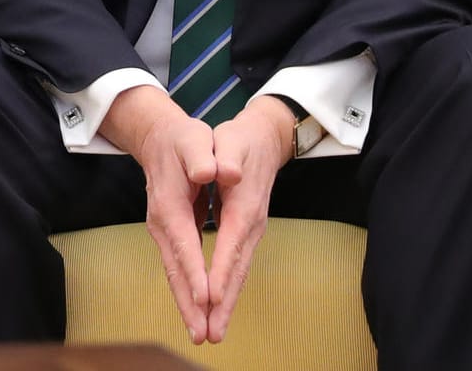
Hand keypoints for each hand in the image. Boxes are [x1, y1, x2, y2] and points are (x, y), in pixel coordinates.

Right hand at [101, 86, 218, 343]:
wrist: (160, 138)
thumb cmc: (183, 139)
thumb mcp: (194, 138)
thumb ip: (202, 155)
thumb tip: (214, 171)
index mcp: (171, 202)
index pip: (185, 242)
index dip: (196, 270)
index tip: (207, 299)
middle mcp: (164, 223)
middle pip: (177, 268)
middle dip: (190, 302)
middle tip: (203, 334)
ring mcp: (165, 232)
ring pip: (176, 273)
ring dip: (188, 304)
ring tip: (202, 333)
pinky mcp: (172, 236)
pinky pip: (180, 269)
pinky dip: (188, 292)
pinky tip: (198, 310)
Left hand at [205, 95, 293, 341]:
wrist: (260, 139)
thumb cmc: (238, 138)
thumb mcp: (229, 138)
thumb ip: (224, 155)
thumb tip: (223, 171)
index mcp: (243, 203)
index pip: (230, 242)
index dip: (220, 270)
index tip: (210, 298)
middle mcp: (249, 224)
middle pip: (236, 268)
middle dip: (223, 302)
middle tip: (210, 334)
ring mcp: (248, 232)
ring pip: (236, 273)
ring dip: (224, 304)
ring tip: (210, 333)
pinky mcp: (242, 235)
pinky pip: (232, 267)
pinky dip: (224, 290)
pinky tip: (211, 309)